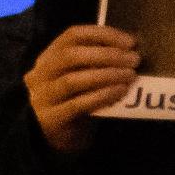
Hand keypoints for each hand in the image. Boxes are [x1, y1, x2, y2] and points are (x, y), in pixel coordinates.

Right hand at [25, 24, 140, 153]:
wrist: (60, 139)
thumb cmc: (77, 102)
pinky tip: (120, 91)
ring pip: (72, 80)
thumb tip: (132, 50)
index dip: (102, 35)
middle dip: (107, 55)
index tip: (130, 42)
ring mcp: (42, 97)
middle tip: (134, 59)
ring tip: (130, 75)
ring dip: (106, 75)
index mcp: (49, 58)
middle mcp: (40, 74)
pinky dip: (101, 96)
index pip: (72, 35)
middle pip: (70, 56)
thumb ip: (98, 63)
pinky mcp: (50, 119)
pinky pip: (77, 104)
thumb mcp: (85, 78)